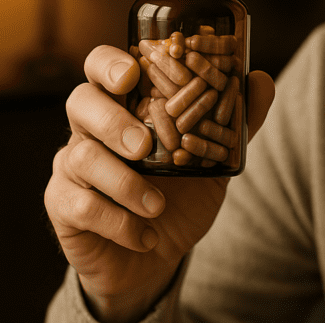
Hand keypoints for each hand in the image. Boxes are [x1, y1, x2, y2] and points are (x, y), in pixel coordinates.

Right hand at [44, 45, 274, 321]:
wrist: (154, 259)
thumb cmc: (180, 197)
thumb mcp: (213, 159)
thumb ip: (234, 122)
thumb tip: (261, 80)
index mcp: (123, 106)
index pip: (101, 67)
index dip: (109, 64)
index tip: (131, 75)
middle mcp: (90, 130)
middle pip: (79, 102)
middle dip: (112, 120)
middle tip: (144, 146)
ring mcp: (71, 167)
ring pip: (81, 157)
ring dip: (124, 182)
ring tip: (157, 205)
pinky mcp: (62, 206)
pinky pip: (79, 206)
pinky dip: (118, 221)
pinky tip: (145, 235)